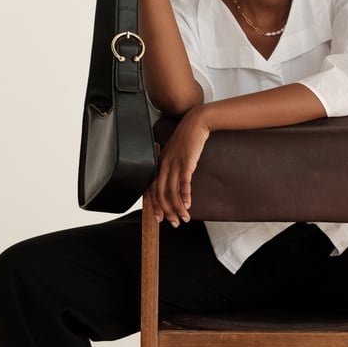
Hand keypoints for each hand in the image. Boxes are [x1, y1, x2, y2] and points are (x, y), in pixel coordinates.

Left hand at [149, 108, 210, 226]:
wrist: (196, 123)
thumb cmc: (187, 139)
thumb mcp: (175, 154)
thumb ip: (172, 167)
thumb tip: (174, 184)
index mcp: (159, 164)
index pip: (152, 189)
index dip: (155, 205)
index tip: (159, 218)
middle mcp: (164, 165)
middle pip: (160, 194)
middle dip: (167, 211)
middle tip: (174, 222)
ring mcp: (174, 164)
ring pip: (171, 191)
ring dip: (177, 208)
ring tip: (184, 218)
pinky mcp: (186, 162)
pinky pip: (183, 182)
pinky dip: (185, 195)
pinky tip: (188, 205)